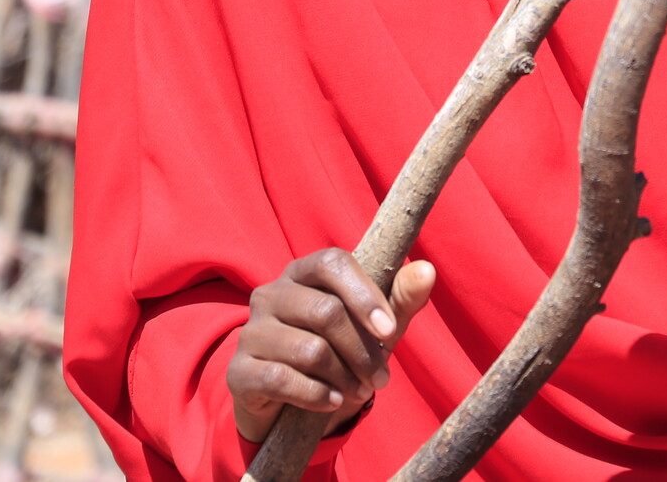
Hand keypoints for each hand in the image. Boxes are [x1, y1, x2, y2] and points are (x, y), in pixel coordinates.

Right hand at [229, 250, 435, 442]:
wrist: (290, 404)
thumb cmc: (339, 352)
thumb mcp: (374, 329)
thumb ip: (400, 299)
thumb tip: (427, 270)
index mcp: (304, 271)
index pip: (333, 262)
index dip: (365, 294)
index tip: (390, 331)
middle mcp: (271, 293)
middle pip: (325, 312)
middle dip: (362, 351)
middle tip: (381, 379)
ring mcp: (250, 331)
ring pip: (309, 350)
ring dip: (344, 378)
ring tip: (358, 392)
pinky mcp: (239, 370)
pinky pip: (282, 379)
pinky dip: (316, 395)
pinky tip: (332, 402)